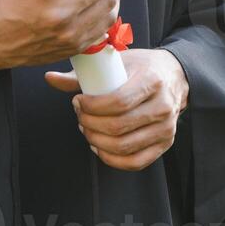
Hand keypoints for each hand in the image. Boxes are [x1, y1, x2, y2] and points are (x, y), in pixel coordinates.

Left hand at [45, 49, 189, 171]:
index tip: (78, 101)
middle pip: (118, 127)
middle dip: (89, 124)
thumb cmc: (142, 68)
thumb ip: (84, 74)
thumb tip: (50, 79)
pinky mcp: (165, 143)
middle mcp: (163, 106)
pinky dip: (111, 159)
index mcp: (152, 80)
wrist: (174, 76)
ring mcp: (166, 128)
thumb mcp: (118, 62)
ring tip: (87, 129)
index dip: (92, 107)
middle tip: (79, 115)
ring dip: (97, 141)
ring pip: (124, 147)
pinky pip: (135, 162)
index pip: (118, 102)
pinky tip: (99, 147)